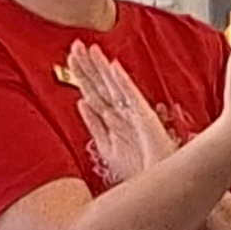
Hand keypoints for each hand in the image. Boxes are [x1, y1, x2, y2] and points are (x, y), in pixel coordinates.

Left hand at [69, 43, 179, 184]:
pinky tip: (114, 67)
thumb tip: (82, 103)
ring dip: (102, 67)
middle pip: (102, 85)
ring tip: (90, 49)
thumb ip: (95, 124)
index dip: (82, 75)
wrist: (160, 184)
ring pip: (114, 86)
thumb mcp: (108, 146)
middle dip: (89, 66)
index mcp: (114, 118)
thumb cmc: (139, 168)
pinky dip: (123, 82)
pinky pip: (132, 97)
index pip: (94, 92)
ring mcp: (135, 113)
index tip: (70, 58)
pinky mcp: (146, 118)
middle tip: (75, 45)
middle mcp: (123, 112)